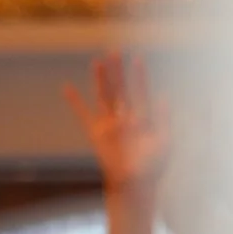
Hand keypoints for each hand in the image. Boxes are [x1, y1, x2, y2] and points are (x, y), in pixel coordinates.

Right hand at [63, 52, 170, 191]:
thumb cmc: (154, 165)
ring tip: (97, 62)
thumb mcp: (165, 141)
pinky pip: (83, 114)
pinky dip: (75, 102)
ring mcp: (110, 123)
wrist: (135, 183)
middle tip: (114, 50)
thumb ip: (164, 118)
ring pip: (104, 96)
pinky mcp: (96, 132)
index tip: (137, 58)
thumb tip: (164, 95)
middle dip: (118, 71)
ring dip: (100, 79)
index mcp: (143, 118)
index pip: (140, 91)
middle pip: (120, 89)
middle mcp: (125, 117)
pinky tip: (67, 87)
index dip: (139, 75)